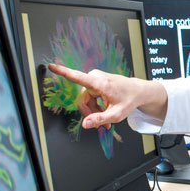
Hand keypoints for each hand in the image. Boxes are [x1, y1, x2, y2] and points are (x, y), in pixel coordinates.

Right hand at [47, 64, 166, 128]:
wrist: (138, 91)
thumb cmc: (130, 100)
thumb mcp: (117, 114)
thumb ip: (100, 119)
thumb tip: (85, 124)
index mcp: (100, 83)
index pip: (78, 77)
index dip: (63, 72)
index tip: (51, 66)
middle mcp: (96, 77)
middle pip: (83, 100)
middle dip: (91, 113)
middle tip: (103, 124)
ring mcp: (96, 78)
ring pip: (86, 100)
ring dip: (94, 111)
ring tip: (107, 120)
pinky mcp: (96, 81)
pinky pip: (90, 97)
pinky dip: (96, 106)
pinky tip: (105, 112)